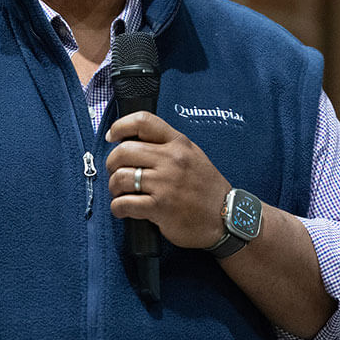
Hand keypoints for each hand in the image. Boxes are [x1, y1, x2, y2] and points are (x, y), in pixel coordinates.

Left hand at [104, 111, 229, 248]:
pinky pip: (124, 204)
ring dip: (113, 187)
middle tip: (115, 173)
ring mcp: (165, 184)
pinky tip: (123, 209)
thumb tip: (134, 142)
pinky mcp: (160, 208)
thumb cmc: (206, 189)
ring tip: (120, 193)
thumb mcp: (193, 156)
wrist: (227, 218)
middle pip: (123, 151)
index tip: (112, 136)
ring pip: (120, 177)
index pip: (143, 121)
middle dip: (112, 163)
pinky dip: (118, 208)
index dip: (120, 126)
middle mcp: (171, 160)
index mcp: (178, 144)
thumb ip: (167, 146)